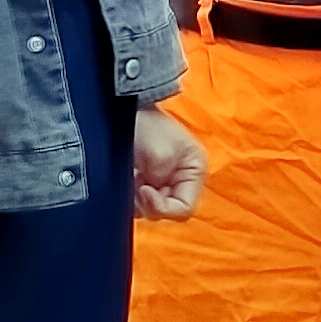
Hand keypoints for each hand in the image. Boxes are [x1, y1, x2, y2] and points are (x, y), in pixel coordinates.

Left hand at [131, 104, 207, 219]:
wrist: (125, 110)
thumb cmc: (147, 125)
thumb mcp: (160, 154)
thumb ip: (162, 180)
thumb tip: (152, 197)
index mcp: (195, 171)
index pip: (185, 208)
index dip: (163, 207)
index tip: (144, 190)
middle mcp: (183, 179)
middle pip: (168, 211)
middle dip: (149, 203)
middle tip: (135, 187)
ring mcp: (165, 181)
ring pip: (152, 209)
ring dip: (138, 201)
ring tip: (131, 178)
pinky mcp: (148, 181)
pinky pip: (140, 202)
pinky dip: (131, 196)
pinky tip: (127, 178)